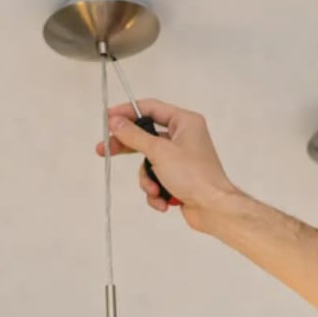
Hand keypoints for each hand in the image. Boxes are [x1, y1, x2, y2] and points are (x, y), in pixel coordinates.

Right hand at [97, 99, 242, 230]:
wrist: (213, 208)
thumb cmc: (194, 176)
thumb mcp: (159, 152)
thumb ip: (134, 136)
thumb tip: (115, 122)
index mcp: (184, 122)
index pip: (150, 108)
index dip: (127, 112)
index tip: (107, 119)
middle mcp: (183, 137)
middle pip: (145, 136)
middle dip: (127, 148)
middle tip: (104, 150)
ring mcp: (180, 158)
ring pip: (148, 163)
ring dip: (147, 180)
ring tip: (155, 190)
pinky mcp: (178, 177)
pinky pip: (156, 179)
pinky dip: (156, 192)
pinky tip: (163, 201)